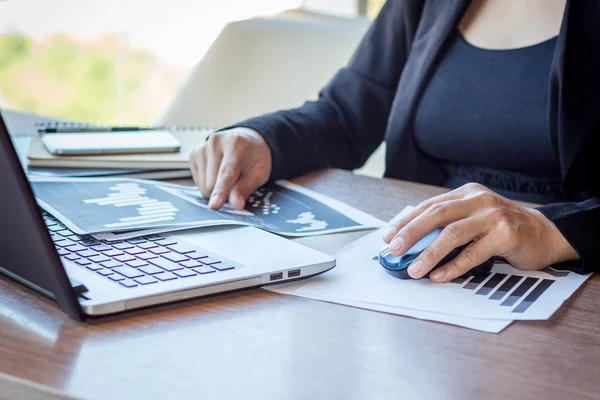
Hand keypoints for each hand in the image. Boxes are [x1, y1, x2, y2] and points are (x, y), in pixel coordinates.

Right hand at [189, 127, 271, 209]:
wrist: (245, 141)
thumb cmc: (254, 158)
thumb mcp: (260, 173)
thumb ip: (246, 188)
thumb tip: (235, 205)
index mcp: (235, 144)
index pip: (226, 173)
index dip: (221, 191)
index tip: (215, 205)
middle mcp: (215, 143)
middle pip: (212, 184)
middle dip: (224, 192)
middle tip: (236, 183)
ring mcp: (202, 148)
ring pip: (203, 186)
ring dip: (215, 189)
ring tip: (227, 176)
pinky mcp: (193, 154)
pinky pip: (198, 182)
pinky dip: (208, 184)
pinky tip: (217, 173)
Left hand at [382, 183, 578, 281]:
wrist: (546, 234)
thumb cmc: (503, 230)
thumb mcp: (474, 219)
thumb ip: (449, 225)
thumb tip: (412, 245)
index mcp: (466, 194)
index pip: (429, 206)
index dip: (406, 222)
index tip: (388, 237)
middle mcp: (478, 200)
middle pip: (436, 215)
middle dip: (411, 233)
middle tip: (395, 250)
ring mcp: (493, 216)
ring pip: (452, 234)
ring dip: (429, 254)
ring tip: (414, 269)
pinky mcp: (506, 234)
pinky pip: (473, 253)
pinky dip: (453, 266)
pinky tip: (439, 276)